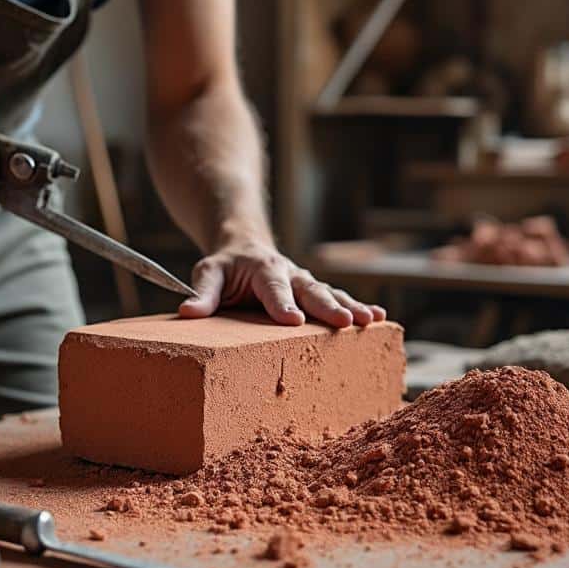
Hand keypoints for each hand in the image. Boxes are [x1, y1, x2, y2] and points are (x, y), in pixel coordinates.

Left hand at [179, 239, 386, 327]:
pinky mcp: (316, 291)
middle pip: (311, 290)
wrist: (245, 245)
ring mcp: (306, 282)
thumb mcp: (208, 273)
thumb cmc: (226, 266)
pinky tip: (380, 320)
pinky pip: (340, 298)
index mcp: (262, 269)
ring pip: (331, 293)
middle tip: (345, 322)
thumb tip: (187, 313)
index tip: (292, 321)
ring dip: (351, 307)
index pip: (272, 289)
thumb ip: (202, 294)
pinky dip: (360, 307)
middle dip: (328, 307)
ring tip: (371, 321)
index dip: (282, 304)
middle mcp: (290, 273)